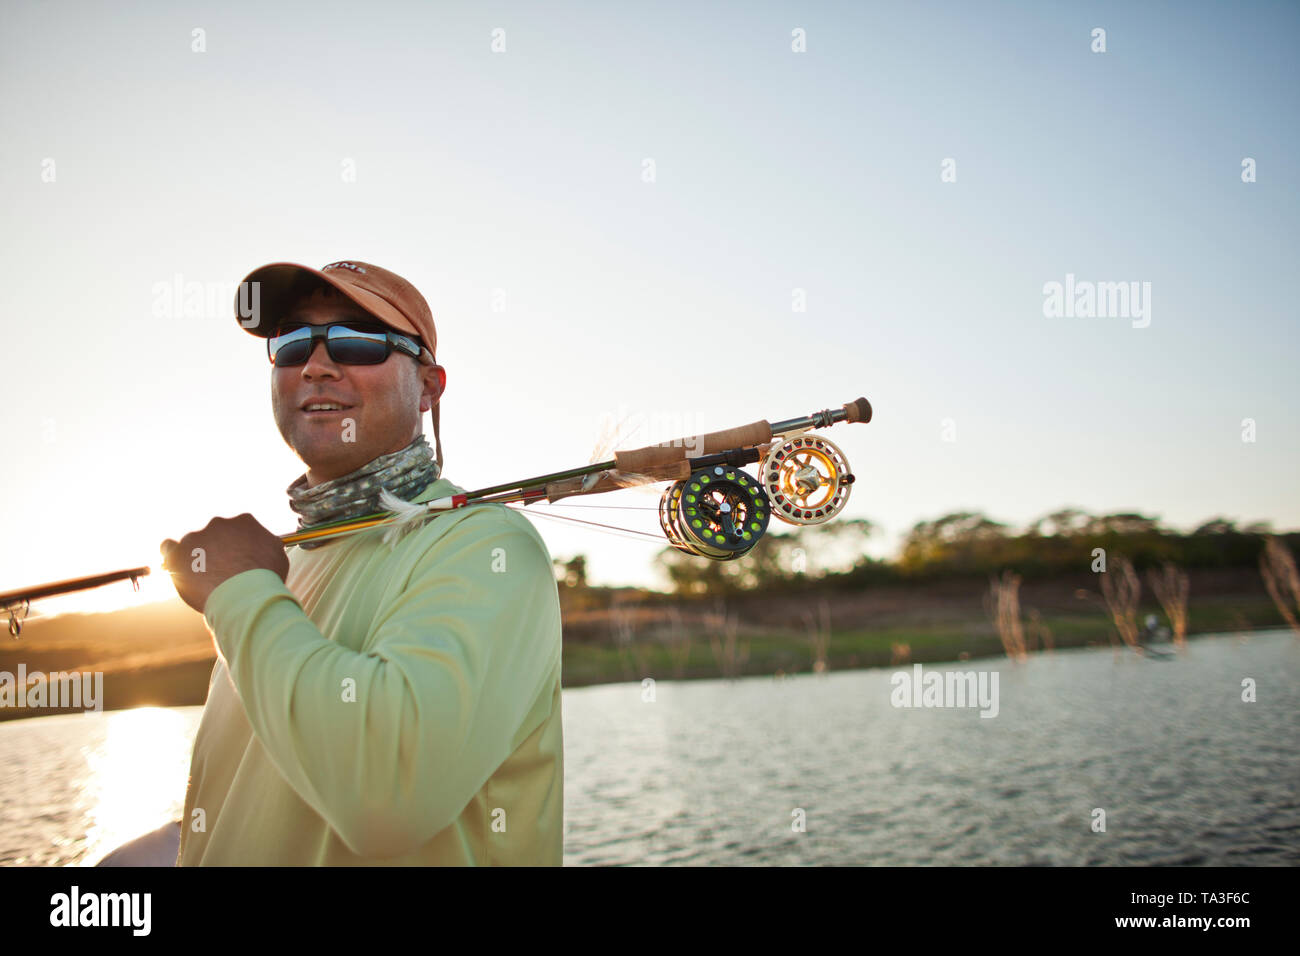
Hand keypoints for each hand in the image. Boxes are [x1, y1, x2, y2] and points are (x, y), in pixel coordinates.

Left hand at [160, 514, 289, 613]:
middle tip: (223, 570)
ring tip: (205, 579)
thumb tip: (264, 543)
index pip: (238, 528)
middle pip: (215, 534)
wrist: (245, 595)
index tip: (238, 557)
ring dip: (197, 555)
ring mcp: (197, 537)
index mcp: (244, 521)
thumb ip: (265, 545)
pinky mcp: (178, 553)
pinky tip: (178, 566)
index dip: (238, 545)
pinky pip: (168, 547)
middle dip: (218, 549)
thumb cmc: (264, 579)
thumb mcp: (277, 555)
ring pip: (193, 542)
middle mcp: (219, 523)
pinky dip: (172, 555)